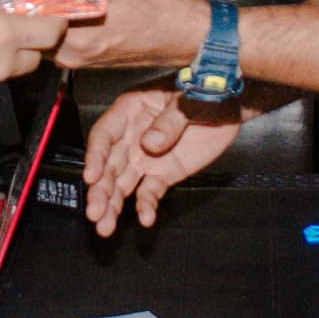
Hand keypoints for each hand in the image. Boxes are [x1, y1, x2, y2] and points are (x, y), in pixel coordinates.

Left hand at [42, 0, 209, 69]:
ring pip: (45, 30)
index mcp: (73, 36)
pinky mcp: (84, 59)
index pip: (27, 13)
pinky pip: (60, 37)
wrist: (178, 32)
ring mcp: (77, 59)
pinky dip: (59, 19)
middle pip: (32, 24)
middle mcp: (71, 53)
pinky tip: (69, 3)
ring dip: (44, 8)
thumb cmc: (152, 5)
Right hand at [81, 82, 243, 235]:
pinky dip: (146, 206)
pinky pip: (149, 192)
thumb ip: (169, 121)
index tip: (91, 177)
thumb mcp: (187, 99)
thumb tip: (149, 144)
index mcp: (130, 111)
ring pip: (122, 184)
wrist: (227, 104)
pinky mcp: (162, 174)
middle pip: (108, 166)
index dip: (95, 156)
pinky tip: (146, 218)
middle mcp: (130, 137)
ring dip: (113, 205)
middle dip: (100, 190)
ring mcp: (145, 158)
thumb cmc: (202, 90)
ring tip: (105, 227)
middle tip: (95, 213)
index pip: (104, 135)